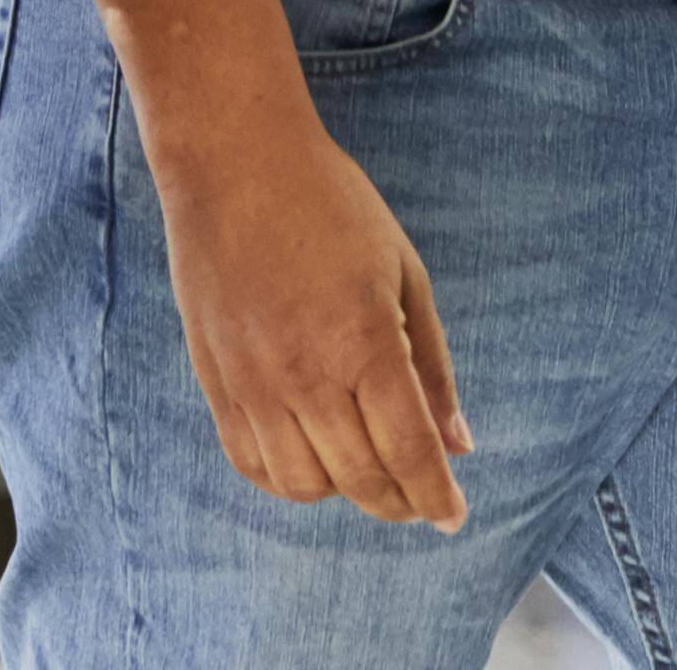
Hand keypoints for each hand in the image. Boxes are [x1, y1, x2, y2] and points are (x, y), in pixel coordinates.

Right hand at [141, 87, 476, 529]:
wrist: (234, 160)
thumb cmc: (330, 204)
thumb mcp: (403, 272)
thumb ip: (432, 364)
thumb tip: (461, 443)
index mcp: (365, 341)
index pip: (409, 451)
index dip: (438, 495)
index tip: (454, 517)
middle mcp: (306, 372)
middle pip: (362, 478)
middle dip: (400, 502)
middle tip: (419, 499)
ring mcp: (253, 380)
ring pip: (303, 485)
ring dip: (344, 492)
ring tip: (365, 470)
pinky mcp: (215, 378)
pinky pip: (250, 461)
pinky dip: (285, 478)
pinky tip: (310, 459)